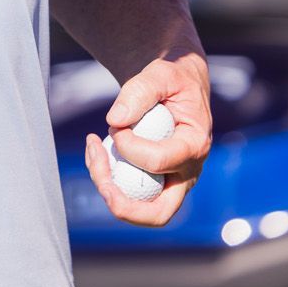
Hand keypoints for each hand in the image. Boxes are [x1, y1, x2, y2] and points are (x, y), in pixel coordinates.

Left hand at [83, 52, 211, 227]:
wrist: (176, 83)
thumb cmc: (172, 77)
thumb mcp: (161, 73)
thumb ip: (140, 91)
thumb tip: (115, 120)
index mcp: (194, 145)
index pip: (158, 161)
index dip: (128, 146)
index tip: (115, 123)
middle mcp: (188, 172)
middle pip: (159, 212)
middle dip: (124, 205)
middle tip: (100, 184)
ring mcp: (172, 180)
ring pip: (140, 208)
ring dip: (109, 188)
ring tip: (92, 152)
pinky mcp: (156, 180)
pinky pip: (130, 193)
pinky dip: (109, 178)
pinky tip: (96, 151)